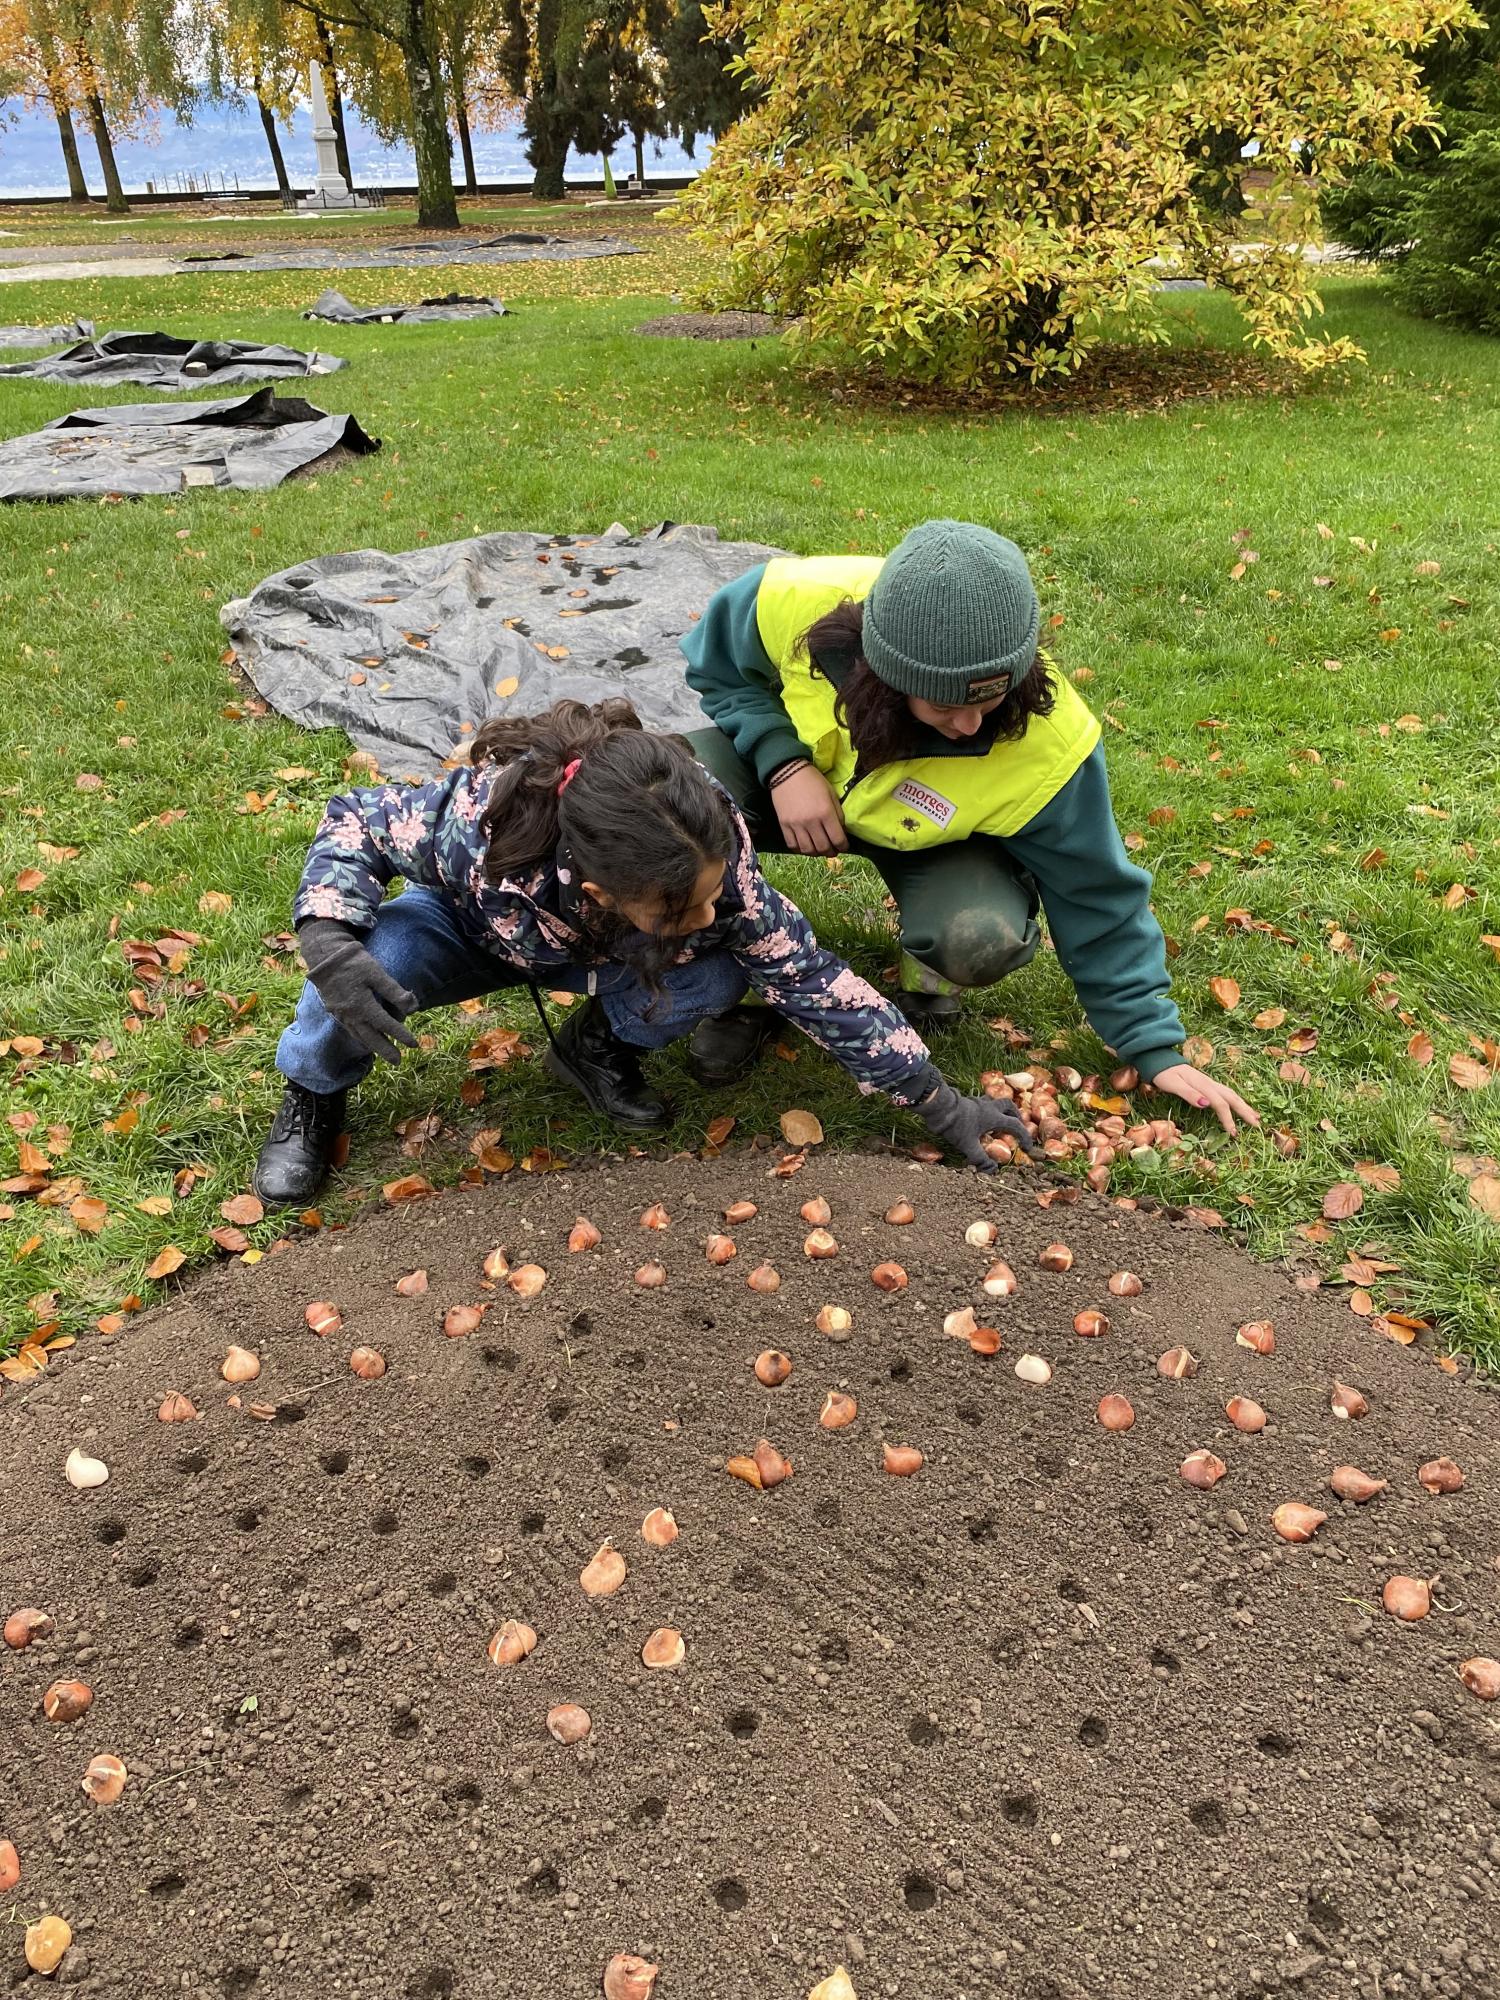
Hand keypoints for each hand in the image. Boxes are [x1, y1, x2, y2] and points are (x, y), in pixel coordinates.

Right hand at [299, 919, 419, 1063]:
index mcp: (362, 1005)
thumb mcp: (376, 973)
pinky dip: (361, 1037)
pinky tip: (366, 1039)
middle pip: (371, 1037)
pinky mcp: (335, 1011)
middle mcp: (350, 1014)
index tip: (413, 1044)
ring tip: (385, 1054)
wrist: (324, 956)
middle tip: (398, 1061)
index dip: (401, 1034)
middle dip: (385, 1050)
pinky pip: (351, 1030)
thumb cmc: (353, 962)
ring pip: (359, 1035)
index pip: (386, 1024)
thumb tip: (413, 1007)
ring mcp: (341, 1014)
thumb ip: (394, 991)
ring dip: (373, 1046)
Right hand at [772, 764, 846, 854]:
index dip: (843, 846)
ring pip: (808, 850)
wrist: (787, 772)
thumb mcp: (831, 794)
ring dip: (816, 853)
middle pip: (823, 848)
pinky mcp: (784, 825)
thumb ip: (838, 814)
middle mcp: (811, 822)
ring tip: (819, 849)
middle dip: (831, 852)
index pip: (838, 839)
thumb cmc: (813, 781)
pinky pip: (793, 845)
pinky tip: (805, 845)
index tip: (844, 846)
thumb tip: (841, 831)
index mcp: (826, 813)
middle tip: (833, 850)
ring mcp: (796, 825)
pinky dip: (800, 849)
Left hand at [917, 1079, 1037, 1170]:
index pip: (1016, 1126)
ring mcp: (978, 1102)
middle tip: (1016, 1125)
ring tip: (999, 1121)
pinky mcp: (968, 1100)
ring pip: (995, 1101)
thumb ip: (981, 1159)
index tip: (1027, 1148)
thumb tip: (993, 1171)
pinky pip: (983, 1103)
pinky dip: (987, 1109)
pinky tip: (980, 1118)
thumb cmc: (956, 1126)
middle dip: (1015, 1115)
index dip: (1024, 1137)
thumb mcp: (968, 1146)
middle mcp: (989, 1107)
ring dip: (1001, 1110)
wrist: (938, 1108)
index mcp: (994, 1117)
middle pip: (1009, 1105)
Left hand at [1152, 1062, 1259, 1135]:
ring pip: (1232, 1095)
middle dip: (1245, 1112)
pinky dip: (1237, 1101)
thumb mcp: (1174, 1085)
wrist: (1162, 1061)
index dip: (1228, 1119)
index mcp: (1204, 1086)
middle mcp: (1211, 1084)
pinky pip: (1227, 1094)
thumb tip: (1206, 1104)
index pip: (1220, 1104)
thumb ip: (1189, 1094)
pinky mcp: (1208, 1085)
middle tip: (1257, 1126)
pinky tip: (1241, 1106)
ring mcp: (1211, 1084)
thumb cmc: (1165, 1075)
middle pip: (1232, 1098)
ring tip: (1256, 1117)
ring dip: (1244, 1106)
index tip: (1233, 1133)